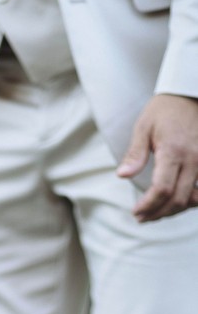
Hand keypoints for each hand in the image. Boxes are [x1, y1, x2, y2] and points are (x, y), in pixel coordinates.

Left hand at [117, 94, 197, 221]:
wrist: (189, 95)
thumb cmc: (163, 111)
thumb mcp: (143, 128)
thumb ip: (135, 154)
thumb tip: (122, 176)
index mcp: (174, 151)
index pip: (162, 189)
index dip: (148, 205)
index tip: (135, 211)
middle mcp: (193, 159)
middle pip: (178, 199)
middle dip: (158, 213)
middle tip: (140, 218)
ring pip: (191, 199)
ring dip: (172, 211)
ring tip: (153, 214)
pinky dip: (187, 202)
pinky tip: (172, 205)